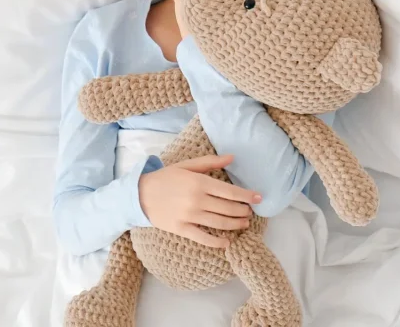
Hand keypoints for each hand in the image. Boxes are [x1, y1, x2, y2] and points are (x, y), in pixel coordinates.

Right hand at [138, 154, 259, 248]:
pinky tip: (227, 242)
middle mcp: (197, 200)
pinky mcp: (181, 229)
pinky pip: (203, 238)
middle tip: (250, 212)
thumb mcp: (187, 165)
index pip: (230, 192)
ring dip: (235, 224)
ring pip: (219, 223)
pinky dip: (217, 241)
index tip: (259, 198)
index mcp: (199, 182)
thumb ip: (210, 162)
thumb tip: (232, 157)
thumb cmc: (165, 178)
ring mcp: (189, 216)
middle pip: (228, 208)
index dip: (247, 196)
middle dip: (243, 211)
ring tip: (244, 223)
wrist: (139, 194)